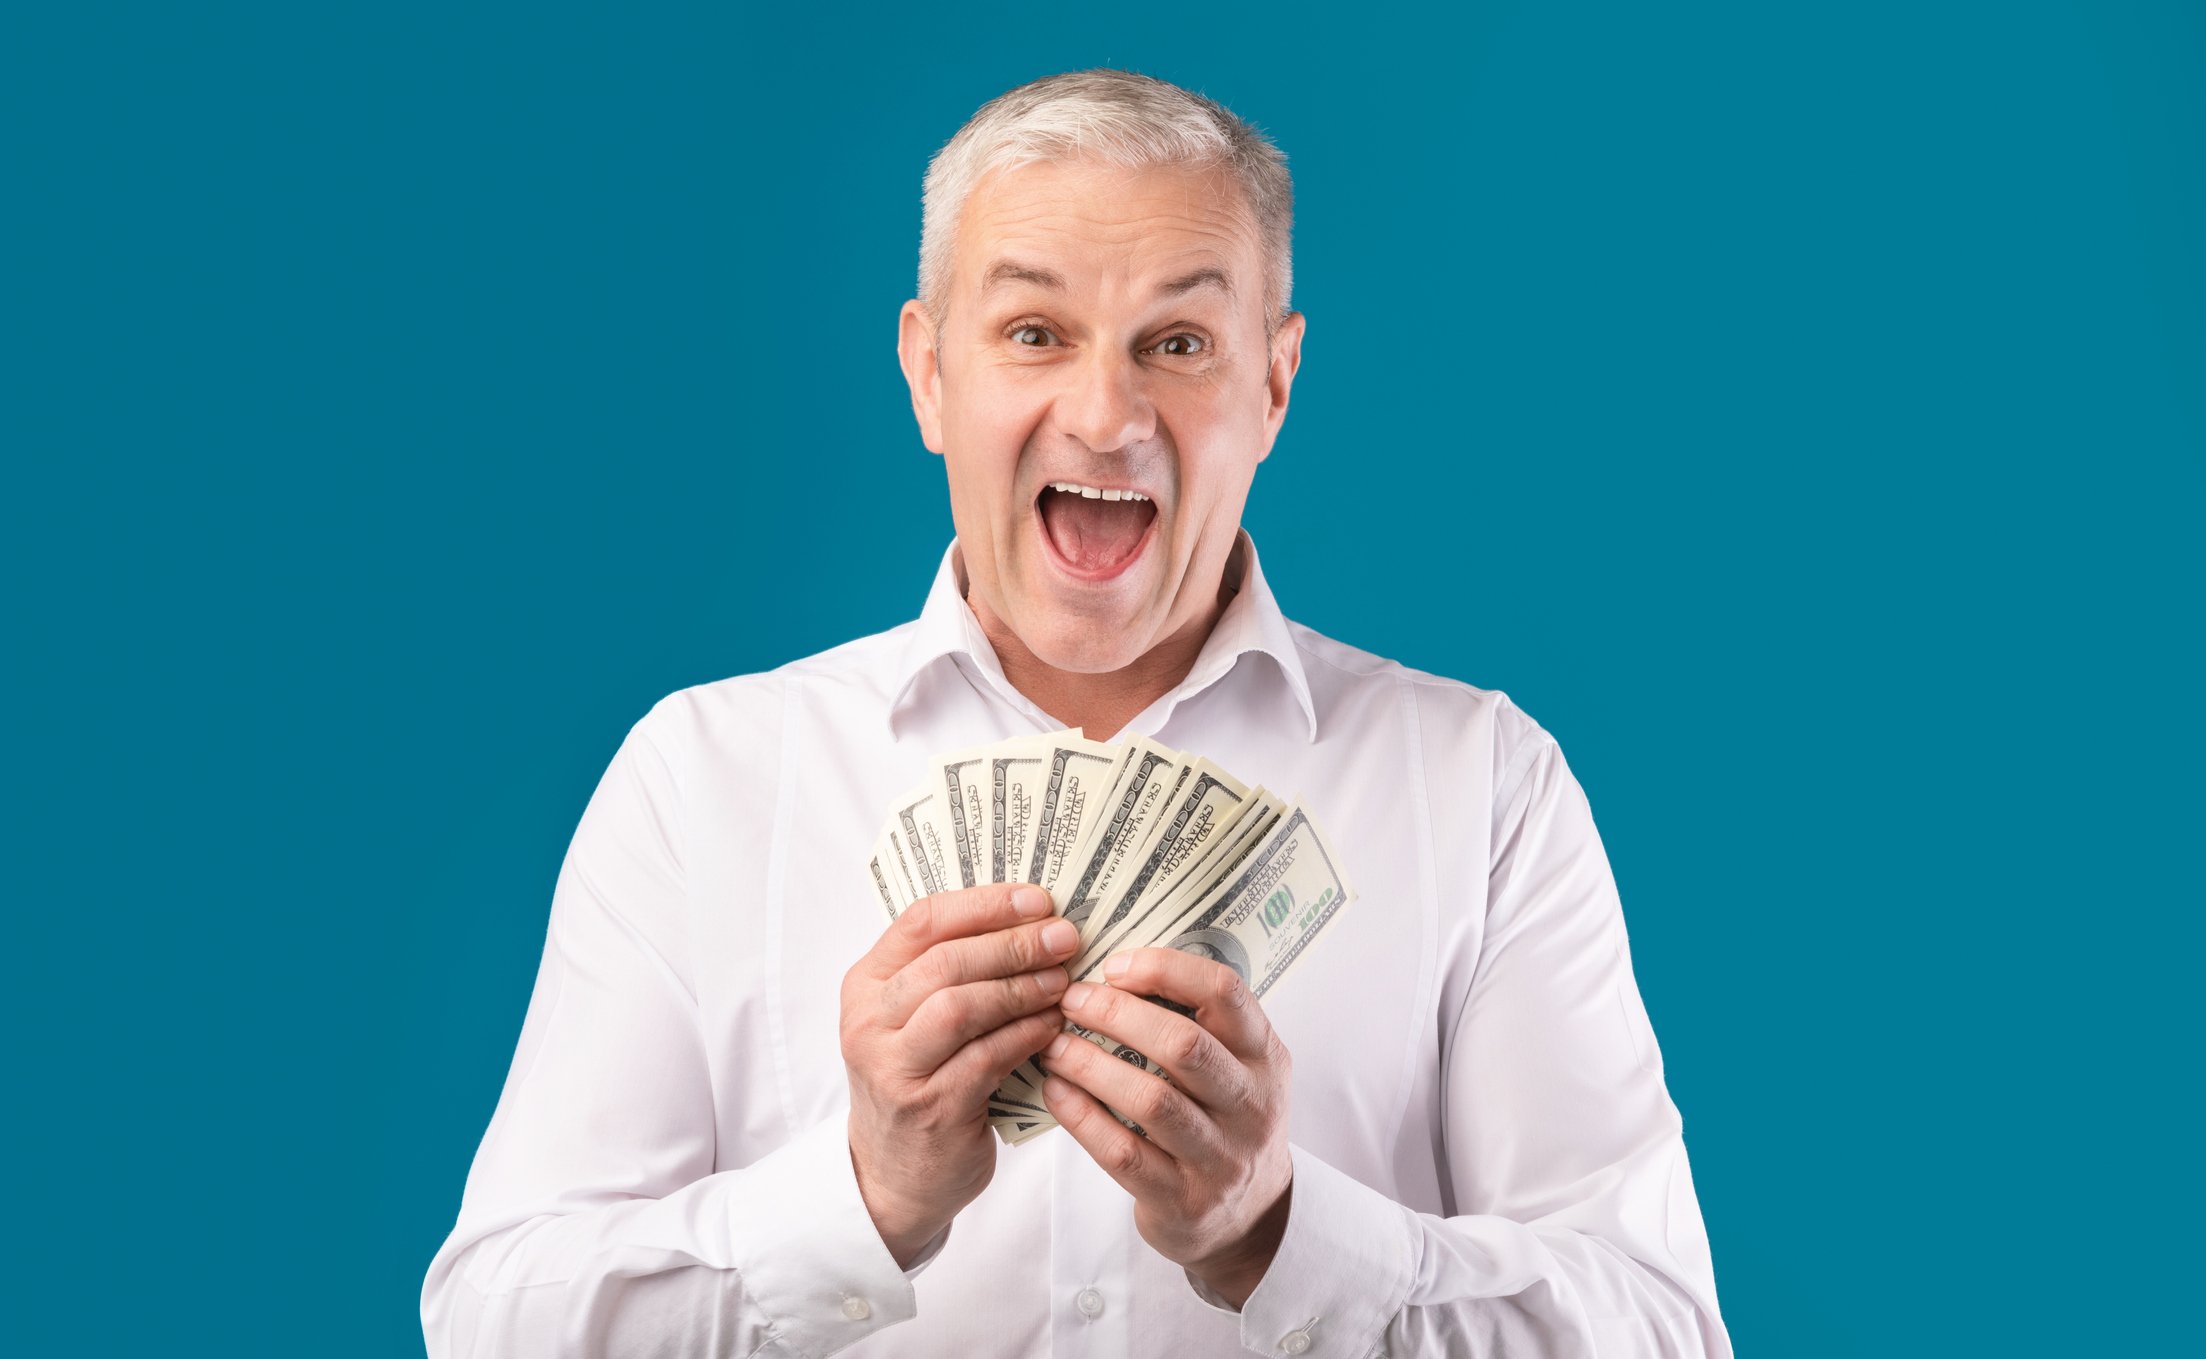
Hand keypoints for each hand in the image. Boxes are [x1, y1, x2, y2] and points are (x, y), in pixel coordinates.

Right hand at [841, 883, 1079, 1264]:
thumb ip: (953, 971)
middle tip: (1065, 938)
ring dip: (1021, 988)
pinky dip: (1026, 1035)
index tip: (1038, 900)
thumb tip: (1034, 919)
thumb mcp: (913, 1020)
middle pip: (944, 961)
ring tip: (1063, 982)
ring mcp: (894, 1067)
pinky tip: (1053, 1025)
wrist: (894, 1175)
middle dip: (1012, 944)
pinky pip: (986, 1058)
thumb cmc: (919, 1080)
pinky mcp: (929, 1107)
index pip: (922, 921)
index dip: (984, 904)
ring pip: (961, 1007)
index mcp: (866, 983)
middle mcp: (869, 1021)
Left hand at [1039, 948, 1293, 1307]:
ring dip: (1091, 1066)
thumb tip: (1116, 967)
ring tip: (1053, 1045)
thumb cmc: (1225, 1119)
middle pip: (1183, 1045)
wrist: (1248, 1217)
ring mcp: (1221, 1157)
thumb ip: (1199, 1021)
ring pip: (1151, 1101)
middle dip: (1117, 1015)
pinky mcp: (1184, 1200)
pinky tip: (1056, 1091)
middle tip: (1070, 1000)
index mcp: (1266, 1055)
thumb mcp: (1238, 1066)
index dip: (1165, 969)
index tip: (1114, 966)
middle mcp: (1252, 1104)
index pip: (1226, 992)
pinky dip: (1082, 1117)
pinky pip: (1124, 1152)